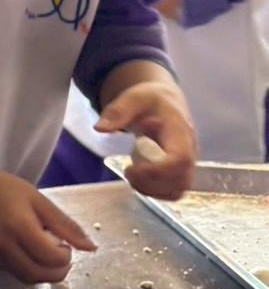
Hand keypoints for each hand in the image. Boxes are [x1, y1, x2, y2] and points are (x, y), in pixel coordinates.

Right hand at [0, 171, 94, 283]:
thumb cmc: (8, 190)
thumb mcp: (41, 201)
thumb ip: (66, 226)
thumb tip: (91, 248)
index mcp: (19, 226)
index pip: (51, 258)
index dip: (65, 256)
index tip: (65, 244)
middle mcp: (3, 244)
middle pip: (38, 274)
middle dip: (58, 272)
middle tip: (63, 259)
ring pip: (26, 278)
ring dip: (44, 274)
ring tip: (47, 257)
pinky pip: (14, 273)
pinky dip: (29, 269)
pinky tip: (30, 254)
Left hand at [96, 78, 195, 198]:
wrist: (165, 101)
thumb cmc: (151, 99)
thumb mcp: (133, 98)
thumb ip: (117, 111)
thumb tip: (99, 128)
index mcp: (180, 131)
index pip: (180, 159)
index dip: (158, 171)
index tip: (132, 168)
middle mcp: (190, 150)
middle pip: (181, 180)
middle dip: (151, 183)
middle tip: (128, 171)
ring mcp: (188, 162)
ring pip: (178, 189)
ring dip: (152, 189)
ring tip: (132, 174)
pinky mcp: (181, 170)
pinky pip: (173, 190)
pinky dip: (155, 190)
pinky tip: (139, 178)